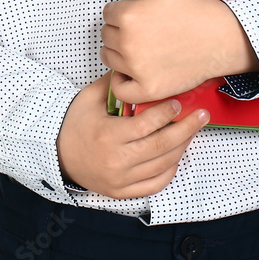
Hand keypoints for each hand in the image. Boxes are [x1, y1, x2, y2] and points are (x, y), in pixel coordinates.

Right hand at [56, 72, 209, 198]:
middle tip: (201, 115)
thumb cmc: (74, 123)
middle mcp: (116, 161)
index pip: (146, 125)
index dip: (166, 113)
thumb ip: (114, 83)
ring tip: (193, 130)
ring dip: (182, 147)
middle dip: (186, 129)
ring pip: (162, 165)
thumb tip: (136, 68)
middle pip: (160, 147)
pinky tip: (177, 155)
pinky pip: (154, 184)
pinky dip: (170, 170)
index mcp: (108, 136)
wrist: (57, 154)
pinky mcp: (122, 192)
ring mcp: (120, 180)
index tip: (178, 102)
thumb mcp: (89, 98)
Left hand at [101, 0, 258, 104]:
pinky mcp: (148, 89)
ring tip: (142, 45)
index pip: (108, 12)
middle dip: (120, 28)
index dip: (123, 8)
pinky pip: (119, 89)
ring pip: (110, 58)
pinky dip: (121, 81)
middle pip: (106, 34)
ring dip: (119, 51)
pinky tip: (133, 71)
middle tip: (144, 27)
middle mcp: (128, 44)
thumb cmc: (201, 8)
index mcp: (130, 16)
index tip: (140, 11)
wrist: (225, 39)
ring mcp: (137, 69)